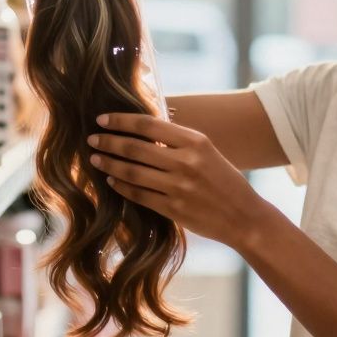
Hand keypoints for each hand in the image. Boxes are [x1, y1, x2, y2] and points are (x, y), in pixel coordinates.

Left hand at [86, 112, 274, 248]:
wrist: (244, 217)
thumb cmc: (225, 181)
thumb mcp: (207, 152)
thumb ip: (178, 142)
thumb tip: (142, 131)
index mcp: (196, 142)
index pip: (148, 125)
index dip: (121, 121)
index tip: (103, 119)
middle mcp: (186, 162)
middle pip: (135, 148)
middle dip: (109, 141)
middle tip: (92, 139)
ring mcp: (178, 187)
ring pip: (132, 172)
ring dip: (109, 164)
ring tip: (94, 158)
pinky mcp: (173, 209)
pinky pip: (139, 195)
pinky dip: (121, 186)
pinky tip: (111, 180)